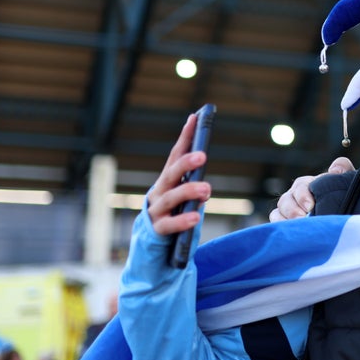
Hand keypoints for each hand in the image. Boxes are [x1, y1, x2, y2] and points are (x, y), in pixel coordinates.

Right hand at [146, 114, 210, 236]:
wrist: (152, 241)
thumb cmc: (174, 212)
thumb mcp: (184, 195)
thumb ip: (193, 185)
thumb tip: (204, 179)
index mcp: (168, 180)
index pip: (176, 155)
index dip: (185, 137)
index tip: (195, 118)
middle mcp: (159, 191)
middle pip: (171, 173)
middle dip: (186, 163)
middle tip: (203, 155)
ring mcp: (156, 210)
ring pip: (170, 198)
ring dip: (188, 191)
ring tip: (207, 189)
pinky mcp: (157, 229)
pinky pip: (169, 224)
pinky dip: (182, 220)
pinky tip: (196, 217)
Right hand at [269, 157, 355, 220]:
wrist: (342, 215)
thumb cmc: (342, 197)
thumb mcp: (345, 181)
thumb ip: (343, 168)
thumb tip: (334, 170)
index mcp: (308, 184)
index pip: (300, 185)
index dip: (302, 195)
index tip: (310, 206)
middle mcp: (295, 196)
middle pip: (286, 200)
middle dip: (292, 210)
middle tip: (302, 218)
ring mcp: (288, 210)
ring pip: (278, 212)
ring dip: (285, 220)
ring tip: (297, 227)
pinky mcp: (285, 224)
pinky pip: (276, 223)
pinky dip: (280, 226)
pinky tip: (290, 234)